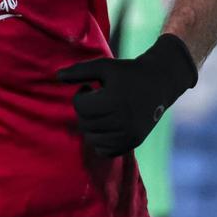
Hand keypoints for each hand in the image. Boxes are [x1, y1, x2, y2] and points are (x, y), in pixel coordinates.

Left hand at [57, 34, 197, 157]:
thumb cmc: (128, 71)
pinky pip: (104, 151)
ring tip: (102, 111)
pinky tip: (106, 125)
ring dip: (91, 125)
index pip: (80, 106)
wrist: (159, 82)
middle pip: (85, 123)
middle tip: (97, 98)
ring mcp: (129, 134)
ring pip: (92, 138)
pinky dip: (100, 140)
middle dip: (85, 110)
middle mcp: (123, 120)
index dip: (81, 95)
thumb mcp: (104, 66)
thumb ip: (79, 71)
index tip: (90, 87)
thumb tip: (56, 76)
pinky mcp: (133, 142)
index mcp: (114, 99)